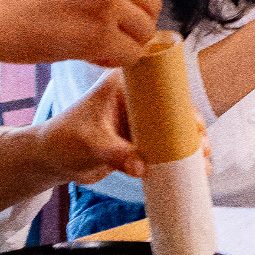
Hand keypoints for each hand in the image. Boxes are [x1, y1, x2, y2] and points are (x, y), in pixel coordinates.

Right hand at [0, 0, 161, 67]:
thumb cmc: (18, 2)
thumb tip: (129, 6)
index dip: (131, 6)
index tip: (112, 20)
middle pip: (151, 5)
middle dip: (135, 26)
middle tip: (109, 39)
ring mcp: (106, 1)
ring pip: (144, 32)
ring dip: (126, 45)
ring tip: (97, 49)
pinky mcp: (101, 33)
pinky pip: (132, 55)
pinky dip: (116, 62)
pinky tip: (91, 58)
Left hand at [36, 70, 211, 185]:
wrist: (50, 158)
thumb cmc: (63, 140)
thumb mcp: (90, 144)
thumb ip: (116, 154)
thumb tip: (143, 167)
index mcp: (121, 85)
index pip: (159, 87)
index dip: (181, 104)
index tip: (194, 124)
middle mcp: (133, 99)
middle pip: (171, 109)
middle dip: (191, 128)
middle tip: (203, 148)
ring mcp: (136, 120)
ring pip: (170, 129)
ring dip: (188, 144)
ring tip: (203, 163)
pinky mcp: (136, 140)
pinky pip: (162, 146)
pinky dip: (176, 156)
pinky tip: (192, 169)